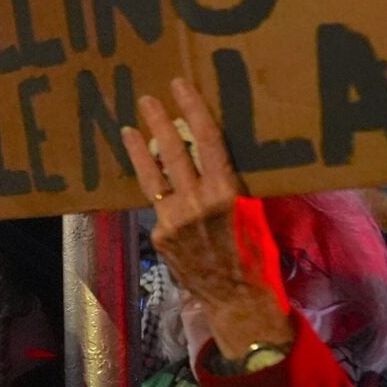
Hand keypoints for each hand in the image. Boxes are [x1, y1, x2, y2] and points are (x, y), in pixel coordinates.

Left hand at [122, 78, 291, 363]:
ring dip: (140, 150)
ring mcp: (174, 219)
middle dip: (158, 122)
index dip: (192, 109)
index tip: (179, 86)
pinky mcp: (161, 235)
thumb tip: (214, 156)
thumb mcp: (254, 212)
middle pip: (172, 151)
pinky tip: (147, 174)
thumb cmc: (257, 254)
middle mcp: (197, 201)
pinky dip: (154, 187)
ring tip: (128, 129)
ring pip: (153, 176)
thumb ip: (230, 184)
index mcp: (228, 191)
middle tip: (146, 99)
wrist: (239, 300)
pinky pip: (157, 204)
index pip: (206, 139)